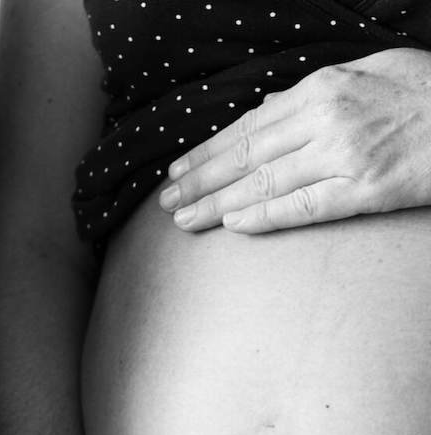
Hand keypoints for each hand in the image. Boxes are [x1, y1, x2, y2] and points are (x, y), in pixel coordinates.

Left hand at [159, 48, 430, 233]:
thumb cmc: (424, 94)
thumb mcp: (368, 72)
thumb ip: (314, 92)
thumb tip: (266, 107)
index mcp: (322, 89)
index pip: (247, 127)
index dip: (207, 152)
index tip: (178, 171)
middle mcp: (325, 120)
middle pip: (245, 156)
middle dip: (199, 181)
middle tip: (168, 201)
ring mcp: (343, 155)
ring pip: (263, 183)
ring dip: (218, 203)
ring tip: (185, 219)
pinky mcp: (363, 189)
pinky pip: (301, 206)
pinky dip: (263, 215)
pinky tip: (233, 224)